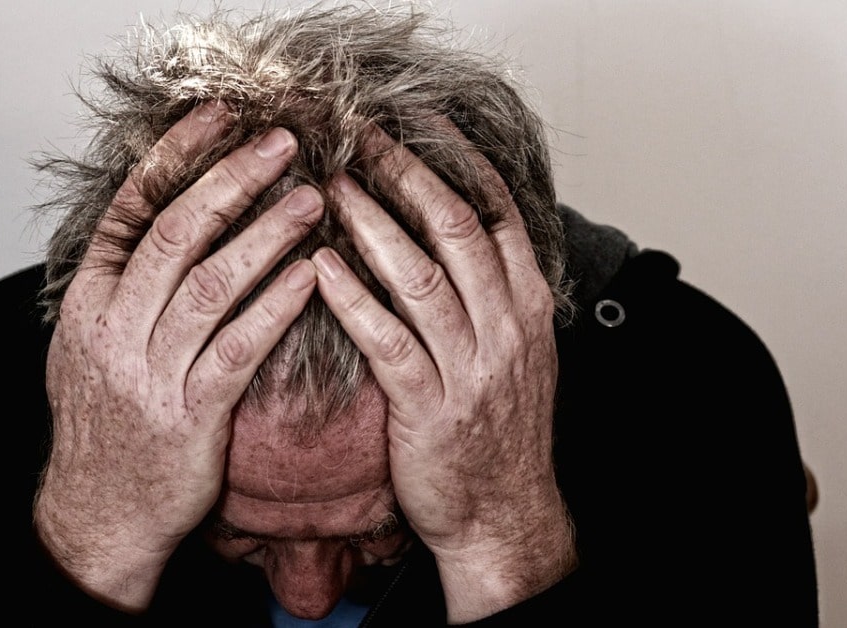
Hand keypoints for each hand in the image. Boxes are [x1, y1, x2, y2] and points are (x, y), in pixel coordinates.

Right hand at [34, 103, 322, 610]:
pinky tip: (313, 275)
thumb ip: (120, 285)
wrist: (100, 512)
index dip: (176, 156)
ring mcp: (150, 371)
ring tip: (312, 200)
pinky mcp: (191, 414)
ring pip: (212, 284)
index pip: (130, 209)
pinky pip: (240, 348)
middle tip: (283, 143)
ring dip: (266, 235)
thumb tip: (157, 218)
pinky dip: (277, 307)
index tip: (218, 116)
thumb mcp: (87, 345)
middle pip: (176, 233)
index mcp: (88, 301)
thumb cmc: (106, 423)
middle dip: (232, 180)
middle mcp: (113, 328)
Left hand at [313, 125, 576, 621]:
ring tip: (330, 185)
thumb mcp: (516, 352)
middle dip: (408, 174)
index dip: (458, 161)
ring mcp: (470, 368)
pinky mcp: (428, 407)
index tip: (419, 121)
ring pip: (421, 276)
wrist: (503, 513)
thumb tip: (455, 229)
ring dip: (372, 224)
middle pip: (457, 230)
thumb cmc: (496, 429)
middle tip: (362, 135)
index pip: (499, 214)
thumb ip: (493, 291)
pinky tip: (319, 266)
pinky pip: (387, 341)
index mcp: (528, 307)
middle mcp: (506, 328)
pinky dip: (352, 299)